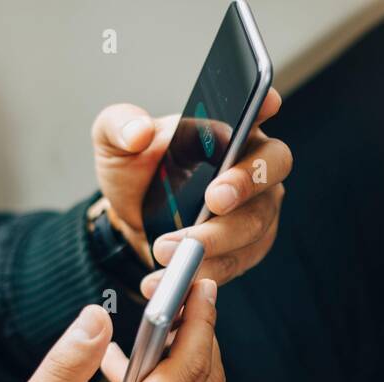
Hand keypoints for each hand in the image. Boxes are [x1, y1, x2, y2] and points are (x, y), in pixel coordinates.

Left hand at [91, 89, 290, 294]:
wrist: (136, 222)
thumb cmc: (138, 173)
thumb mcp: (115, 143)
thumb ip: (119, 126)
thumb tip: (138, 132)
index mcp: (230, 128)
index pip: (257, 109)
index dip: (264, 105)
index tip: (264, 101)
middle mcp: (255, 167)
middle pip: (269, 175)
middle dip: (244, 186)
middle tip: (213, 200)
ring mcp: (258, 211)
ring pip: (252, 228)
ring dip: (212, 242)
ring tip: (167, 250)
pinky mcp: (248, 250)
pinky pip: (235, 264)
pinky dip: (204, 272)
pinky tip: (172, 279)